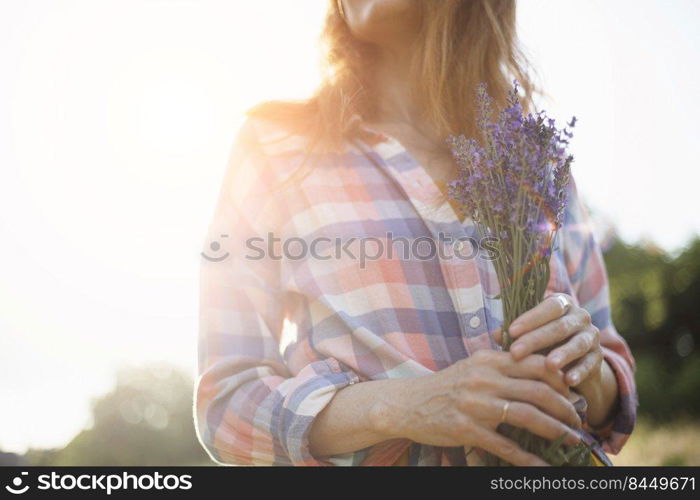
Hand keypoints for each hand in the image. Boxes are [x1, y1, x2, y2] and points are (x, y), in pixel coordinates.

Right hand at [371, 350, 582, 465]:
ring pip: (527, 416)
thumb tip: (541, 371)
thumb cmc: (445, 386)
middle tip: (578, 421)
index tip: (573, 393)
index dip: (561, 378)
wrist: (409, 403)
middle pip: (538, 390)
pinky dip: (528, 459)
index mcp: (488, 360)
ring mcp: (474, 404)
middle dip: (566, 408)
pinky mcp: (465, 429)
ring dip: (556, 431)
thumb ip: (502, 365)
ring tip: (571, 441)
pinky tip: (543, 467)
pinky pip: (505, 446)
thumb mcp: (472, 367)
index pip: (535, 362)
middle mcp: (483, 379)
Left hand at [507, 294, 602, 387]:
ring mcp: (591, 336)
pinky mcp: (598, 357)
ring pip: (577, 344)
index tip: (511, 331)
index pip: (548, 307)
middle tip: (516, 352)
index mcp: (561, 304)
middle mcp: (579, 316)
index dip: (530, 318)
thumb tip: (495, 333)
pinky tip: (568, 381)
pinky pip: (589, 364)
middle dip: (536, 339)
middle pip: (559, 326)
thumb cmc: (542, 343)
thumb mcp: (528, 335)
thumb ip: (514, 332)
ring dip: (562, 354)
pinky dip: (579, 372)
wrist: (572, 363)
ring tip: (548, 365)